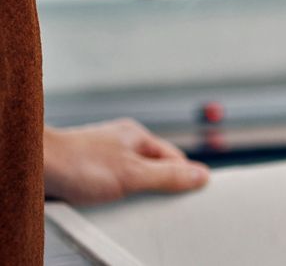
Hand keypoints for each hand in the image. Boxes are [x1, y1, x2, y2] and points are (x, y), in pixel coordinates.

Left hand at [44, 119, 209, 205]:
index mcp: (136, 135)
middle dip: (152, 187)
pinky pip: (108, 186)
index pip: (174, 157)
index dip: (181, 176)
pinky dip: (108, 198)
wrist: (34, 166)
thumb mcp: (133, 174)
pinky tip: (102, 203)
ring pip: (130, 179)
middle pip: (152, 169)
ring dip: (127, 194)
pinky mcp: (85, 171)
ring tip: (118, 201)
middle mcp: (120, 143)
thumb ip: (168, 176)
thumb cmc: (76, 163)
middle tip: (147, 198)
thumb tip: (200, 175)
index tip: (187, 192)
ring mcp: (102, 156)